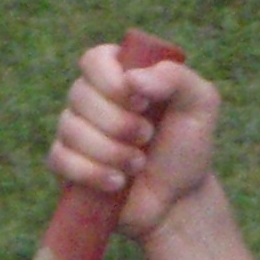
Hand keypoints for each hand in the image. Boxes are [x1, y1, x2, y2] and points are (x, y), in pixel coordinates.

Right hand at [45, 41, 220, 238]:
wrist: (178, 200)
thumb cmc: (187, 148)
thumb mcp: (200, 105)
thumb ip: (176, 78)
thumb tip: (132, 78)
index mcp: (120, 74)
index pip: (95, 59)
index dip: (111, 81)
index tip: (141, 104)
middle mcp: (92, 97)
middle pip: (80, 94)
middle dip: (118, 123)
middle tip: (147, 138)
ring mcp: (75, 130)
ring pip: (71, 129)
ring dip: (110, 151)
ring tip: (139, 165)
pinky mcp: (66, 163)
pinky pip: (59, 159)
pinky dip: (90, 172)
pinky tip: (117, 183)